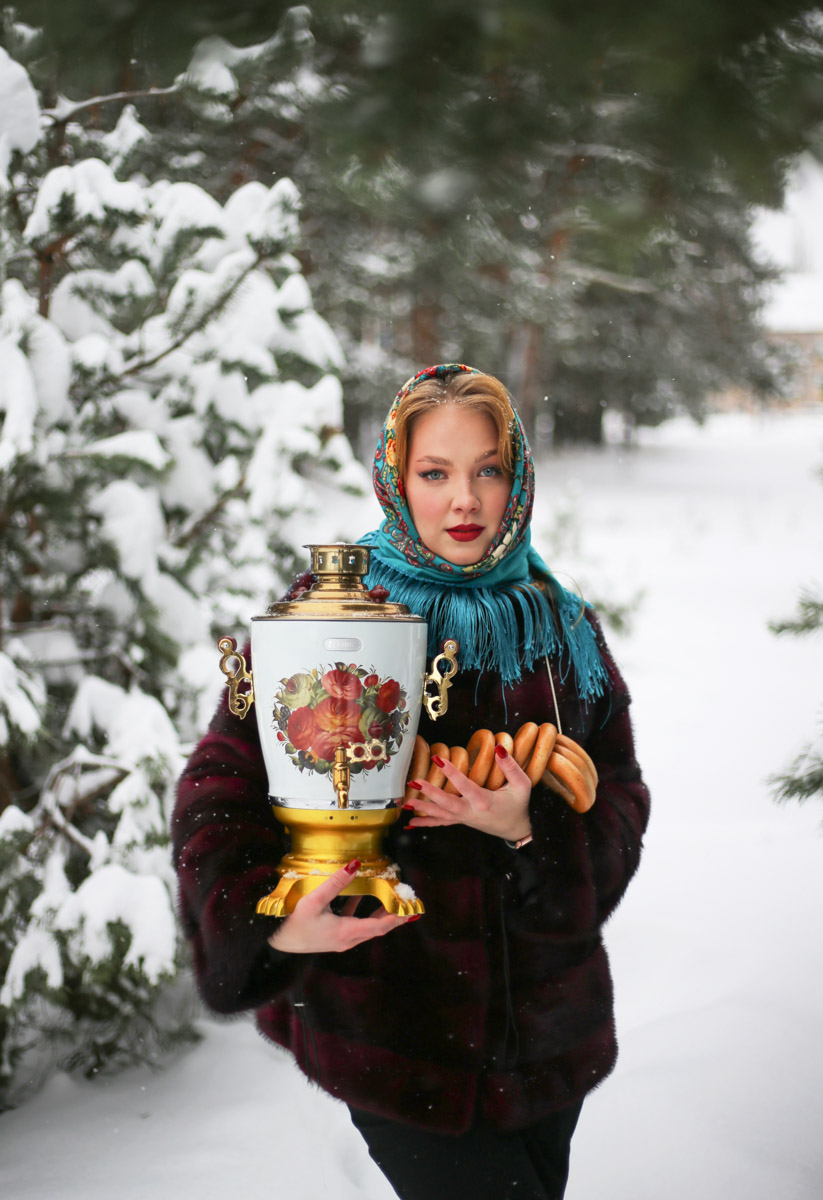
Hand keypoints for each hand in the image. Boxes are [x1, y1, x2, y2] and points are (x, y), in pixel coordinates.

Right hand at [268, 861, 414, 953]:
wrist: (277, 945)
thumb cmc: (294, 924)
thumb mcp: (314, 900)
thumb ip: (336, 882)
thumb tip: (355, 865)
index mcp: (346, 932)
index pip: (380, 925)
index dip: (396, 916)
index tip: (410, 908)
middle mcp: (347, 939)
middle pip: (377, 927)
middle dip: (393, 915)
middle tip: (406, 902)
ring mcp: (340, 939)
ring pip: (367, 926)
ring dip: (379, 913)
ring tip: (391, 899)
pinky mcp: (333, 936)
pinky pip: (353, 923)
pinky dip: (361, 911)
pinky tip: (360, 896)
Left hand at [405, 747, 531, 842]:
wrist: (517, 829)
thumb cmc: (519, 805)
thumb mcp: (522, 785)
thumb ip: (511, 767)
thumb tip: (499, 748)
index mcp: (485, 801)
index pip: (465, 785)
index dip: (451, 772)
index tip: (438, 759)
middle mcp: (471, 812)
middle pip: (447, 803)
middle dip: (430, 793)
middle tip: (415, 782)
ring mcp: (464, 818)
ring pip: (440, 814)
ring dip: (422, 808)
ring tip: (406, 803)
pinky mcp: (461, 821)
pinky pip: (441, 823)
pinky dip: (425, 823)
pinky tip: (410, 823)